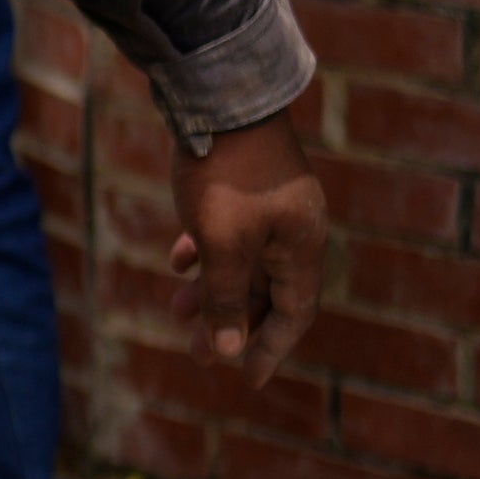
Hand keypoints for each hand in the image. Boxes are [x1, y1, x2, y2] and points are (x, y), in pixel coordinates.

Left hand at [172, 104, 330, 382]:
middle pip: (265, 292)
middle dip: (231, 323)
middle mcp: (294, 229)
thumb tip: (227, 348)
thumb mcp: (223, 243)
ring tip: (178, 310)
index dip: (271, 348)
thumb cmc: (225, 175)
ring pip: (243, 262)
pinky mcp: (245, 187)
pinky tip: (178, 260)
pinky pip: (229, 233)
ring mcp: (270, 207)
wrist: (219, 99)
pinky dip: (205, 252)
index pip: (295, 313)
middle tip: (196, 355)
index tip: (246, 380)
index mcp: (302, 247)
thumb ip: (227, 296)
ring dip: (213, 289)